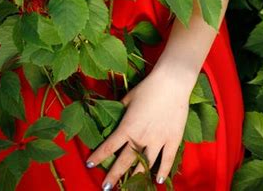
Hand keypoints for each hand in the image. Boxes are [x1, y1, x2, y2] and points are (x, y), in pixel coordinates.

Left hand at [85, 67, 192, 188]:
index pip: (109, 146)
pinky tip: (157, 180)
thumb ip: (121, 109)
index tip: (89, 164)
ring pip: (145, 165)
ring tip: (129, 188)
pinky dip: (163, 172)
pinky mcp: (172, 140)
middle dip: (114, 176)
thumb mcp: (129, 97)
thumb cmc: (148, 87)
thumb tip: (114, 113)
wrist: (171, 83)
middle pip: (125, 162)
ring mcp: (158, 141)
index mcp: (127, 127)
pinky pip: (167, 160)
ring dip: (136, 177)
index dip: (98, 156)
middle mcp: (141, 138)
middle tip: (106, 188)